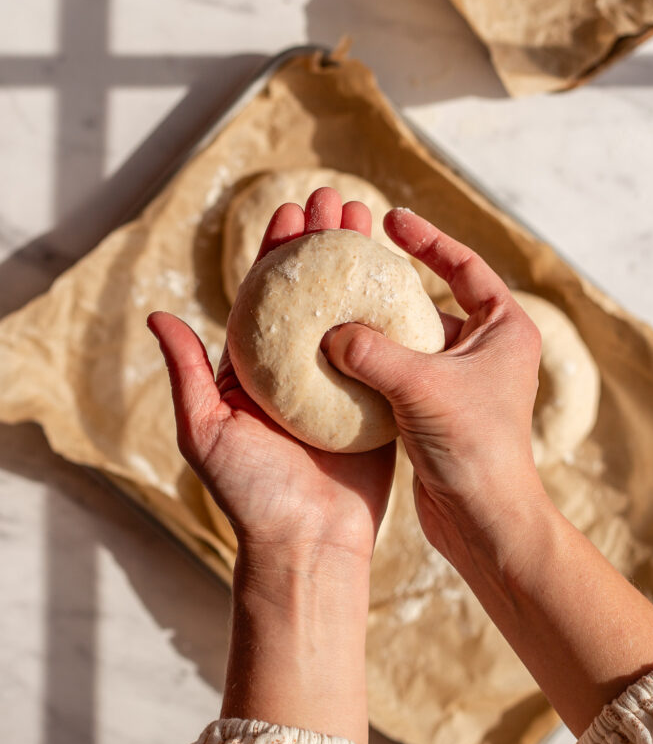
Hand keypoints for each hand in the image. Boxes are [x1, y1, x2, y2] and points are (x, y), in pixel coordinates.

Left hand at [148, 188, 395, 572]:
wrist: (306, 545)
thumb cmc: (249, 494)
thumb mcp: (205, 431)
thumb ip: (188, 373)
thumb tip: (158, 315)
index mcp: (255, 370)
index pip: (266, 295)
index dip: (277, 250)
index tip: (291, 211)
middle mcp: (296, 369)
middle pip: (312, 292)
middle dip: (324, 242)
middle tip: (338, 198)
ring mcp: (338, 383)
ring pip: (351, 310)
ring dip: (361, 264)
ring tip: (372, 220)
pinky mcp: (374, 402)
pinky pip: (385, 350)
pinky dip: (394, 313)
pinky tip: (404, 277)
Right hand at [325, 207, 544, 565]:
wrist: (483, 520)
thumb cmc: (471, 448)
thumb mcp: (420, 387)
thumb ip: (372, 352)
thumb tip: (330, 331)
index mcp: (504, 328)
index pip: (465, 266)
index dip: (427, 238)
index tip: (389, 218)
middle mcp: (487, 348)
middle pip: (433, 297)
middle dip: (393, 279)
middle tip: (352, 256)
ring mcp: (462, 379)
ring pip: (412, 336)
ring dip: (377, 323)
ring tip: (335, 303)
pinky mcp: (438, 408)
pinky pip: (399, 368)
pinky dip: (371, 359)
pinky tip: (335, 353)